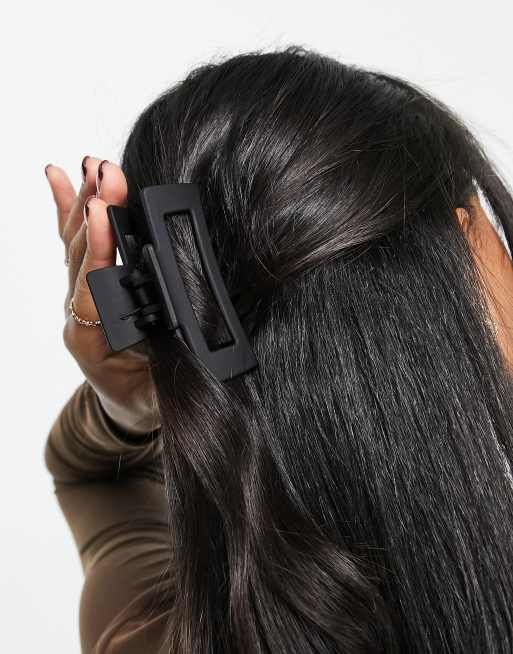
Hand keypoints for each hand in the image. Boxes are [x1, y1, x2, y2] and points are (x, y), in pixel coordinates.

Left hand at [45, 157, 159, 434]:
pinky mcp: (87, 286)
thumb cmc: (144, 400)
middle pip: (81, 254)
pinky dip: (66, 208)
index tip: (103, 211)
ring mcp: (81, 296)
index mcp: (93, 339)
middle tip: (106, 170)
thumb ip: (174, 373)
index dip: (96, 247)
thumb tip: (203, 354)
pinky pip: (73, 243)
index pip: (92, 286)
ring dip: (84, 202)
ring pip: (75, 243)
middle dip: (94, 209)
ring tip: (91, 164)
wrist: (127, 407)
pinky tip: (60, 175)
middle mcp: (81, 313)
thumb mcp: (161, 396)